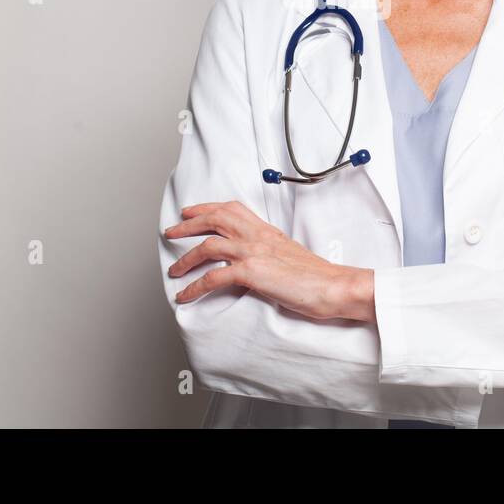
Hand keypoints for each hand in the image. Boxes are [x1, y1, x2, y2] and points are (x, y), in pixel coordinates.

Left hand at [164, 200, 373, 321]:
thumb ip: (270, 251)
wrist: (332, 285)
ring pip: (207, 246)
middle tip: (171, 231)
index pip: (232, 209)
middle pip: (214, 219)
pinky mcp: (251, 272)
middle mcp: (257, 236)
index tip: (192, 211)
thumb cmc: (316, 276)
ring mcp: (253, 252)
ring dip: (185, 258)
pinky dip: (194, 287)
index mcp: (267, 230)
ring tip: (173, 270)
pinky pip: (212, 278)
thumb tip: (258, 260)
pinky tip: (185, 295)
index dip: (208, 207)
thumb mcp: (290, 254)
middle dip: (188, 224)